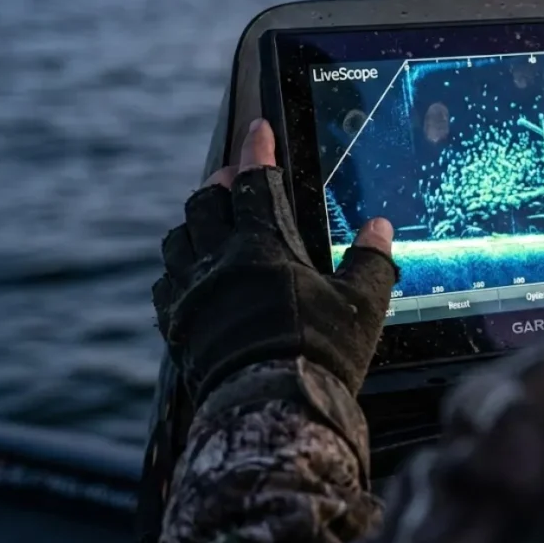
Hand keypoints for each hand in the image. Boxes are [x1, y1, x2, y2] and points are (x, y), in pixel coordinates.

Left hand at [152, 119, 397, 405]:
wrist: (271, 412)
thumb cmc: (319, 355)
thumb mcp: (361, 305)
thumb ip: (371, 261)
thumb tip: (379, 228)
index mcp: (262, 247)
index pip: (257, 182)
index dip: (258, 150)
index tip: (258, 130)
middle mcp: (218, 263)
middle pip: (205, 202)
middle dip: (221, 182)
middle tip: (234, 178)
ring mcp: (191, 294)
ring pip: (177, 240)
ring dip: (195, 224)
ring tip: (210, 223)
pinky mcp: (177, 326)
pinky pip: (164, 284)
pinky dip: (176, 269)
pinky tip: (191, 275)